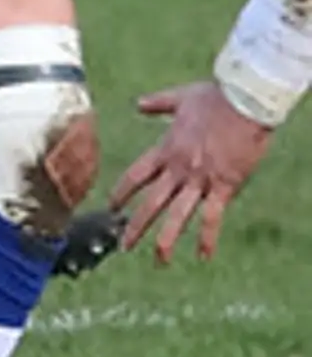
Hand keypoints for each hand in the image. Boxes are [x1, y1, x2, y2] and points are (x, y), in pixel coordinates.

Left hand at [109, 81, 274, 262]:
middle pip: (151, 202)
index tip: (111, 206)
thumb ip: (158, 103)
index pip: (136, 176)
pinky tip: (203, 256)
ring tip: (158, 259)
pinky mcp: (224, 185)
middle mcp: (178, 168)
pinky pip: (212, 217)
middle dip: (136, 226)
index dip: (122, 192)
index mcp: (166, 149)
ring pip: (177, 215)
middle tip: (124, 246)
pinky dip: (207, 237)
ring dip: (166, 239)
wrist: (245, 101)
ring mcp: (200, 179)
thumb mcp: (180, 97)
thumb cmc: (216, 97)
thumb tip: (138, 103)